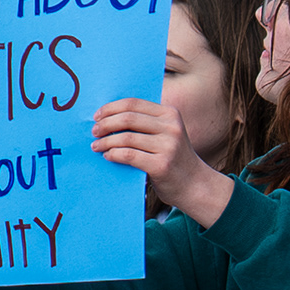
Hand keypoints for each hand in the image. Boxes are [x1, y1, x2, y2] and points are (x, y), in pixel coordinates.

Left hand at [90, 97, 229, 223]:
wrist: (195, 185)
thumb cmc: (174, 159)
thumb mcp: (167, 134)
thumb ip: (146, 124)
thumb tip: (108, 117)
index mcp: (170, 114)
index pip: (133, 103)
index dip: (111, 108)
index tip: (97, 116)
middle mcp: (171, 127)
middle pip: (128, 118)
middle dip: (106, 124)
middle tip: (95, 132)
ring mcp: (168, 146)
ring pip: (126, 138)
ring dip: (106, 142)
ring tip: (97, 146)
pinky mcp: (162, 165)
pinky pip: (129, 156)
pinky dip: (114, 154)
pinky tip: (108, 156)